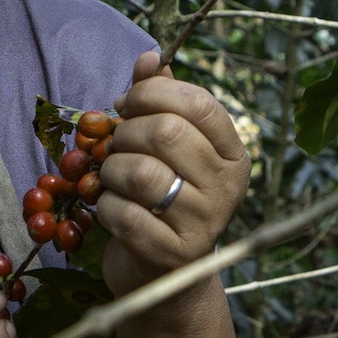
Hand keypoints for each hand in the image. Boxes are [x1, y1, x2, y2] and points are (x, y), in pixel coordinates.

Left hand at [94, 51, 250, 296]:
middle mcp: (227, 187)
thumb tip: (151, 57)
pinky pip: (124, 214)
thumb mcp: (166, 150)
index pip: (198, 104)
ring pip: (140, 173)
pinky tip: (111, 210)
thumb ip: (159, 102)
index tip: (126, 105)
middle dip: (125, 134)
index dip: (151, 94)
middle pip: (166, 133)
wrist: (164, 279)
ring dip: (111, 171)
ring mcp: (205, 223)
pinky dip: (105, 207)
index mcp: (232, 154)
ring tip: (112, 179)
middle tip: (114, 146)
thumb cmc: (161, 200)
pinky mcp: (174, 255)